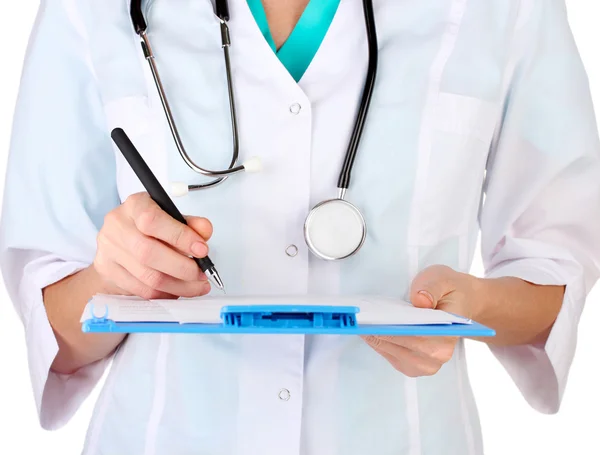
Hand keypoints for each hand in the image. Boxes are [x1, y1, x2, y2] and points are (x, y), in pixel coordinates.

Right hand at [93, 192, 212, 298]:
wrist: (117, 242)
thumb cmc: (148, 227)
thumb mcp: (170, 217)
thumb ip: (190, 223)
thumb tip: (204, 231)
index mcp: (135, 206)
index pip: (153, 220)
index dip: (180, 237)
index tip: (202, 250)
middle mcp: (118, 226)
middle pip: (148, 253)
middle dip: (182, 267)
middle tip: (201, 273)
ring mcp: (110, 250)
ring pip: (147, 277)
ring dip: (179, 285)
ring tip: (197, 285)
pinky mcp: (109, 272)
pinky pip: (142, 290)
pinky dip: (166, 293)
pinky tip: (178, 290)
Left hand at [363, 265, 480, 376]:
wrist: (459, 302)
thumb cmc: (450, 291)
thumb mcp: (442, 278)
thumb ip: (431, 287)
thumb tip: (420, 300)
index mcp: (447, 336)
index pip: (414, 336)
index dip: (391, 329)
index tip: (371, 320)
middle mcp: (437, 356)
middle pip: (399, 347)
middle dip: (377, 332)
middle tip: (357, 319)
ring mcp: (424, 364)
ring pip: (391, 353)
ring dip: (374, 338)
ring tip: (359, 322)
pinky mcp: (412, 365)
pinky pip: (389, 355)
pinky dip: (377, 342)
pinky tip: (368, 328)